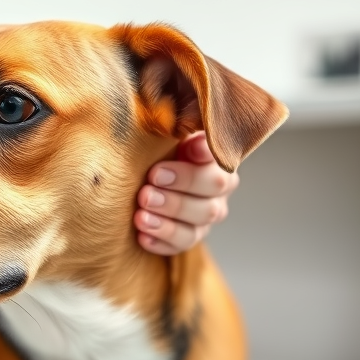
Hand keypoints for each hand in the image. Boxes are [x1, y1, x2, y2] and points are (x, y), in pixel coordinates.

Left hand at [134, 132, 238, 255]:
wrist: (144, 173)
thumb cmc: (155, 146)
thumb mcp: (164, 131)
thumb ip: (172, 122)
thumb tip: (168, 114)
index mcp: (216, 158)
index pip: (220, 158)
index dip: (205, 154)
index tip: (186, 148)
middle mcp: (218, 188)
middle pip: (212, 195)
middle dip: (178, 193)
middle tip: (148, 189)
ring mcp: (206, 214)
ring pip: (198, 225)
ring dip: (168, 221)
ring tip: (140, 215)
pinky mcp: (189, 235)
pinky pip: (181, 245)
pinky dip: (162, 242)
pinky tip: (142, 237)